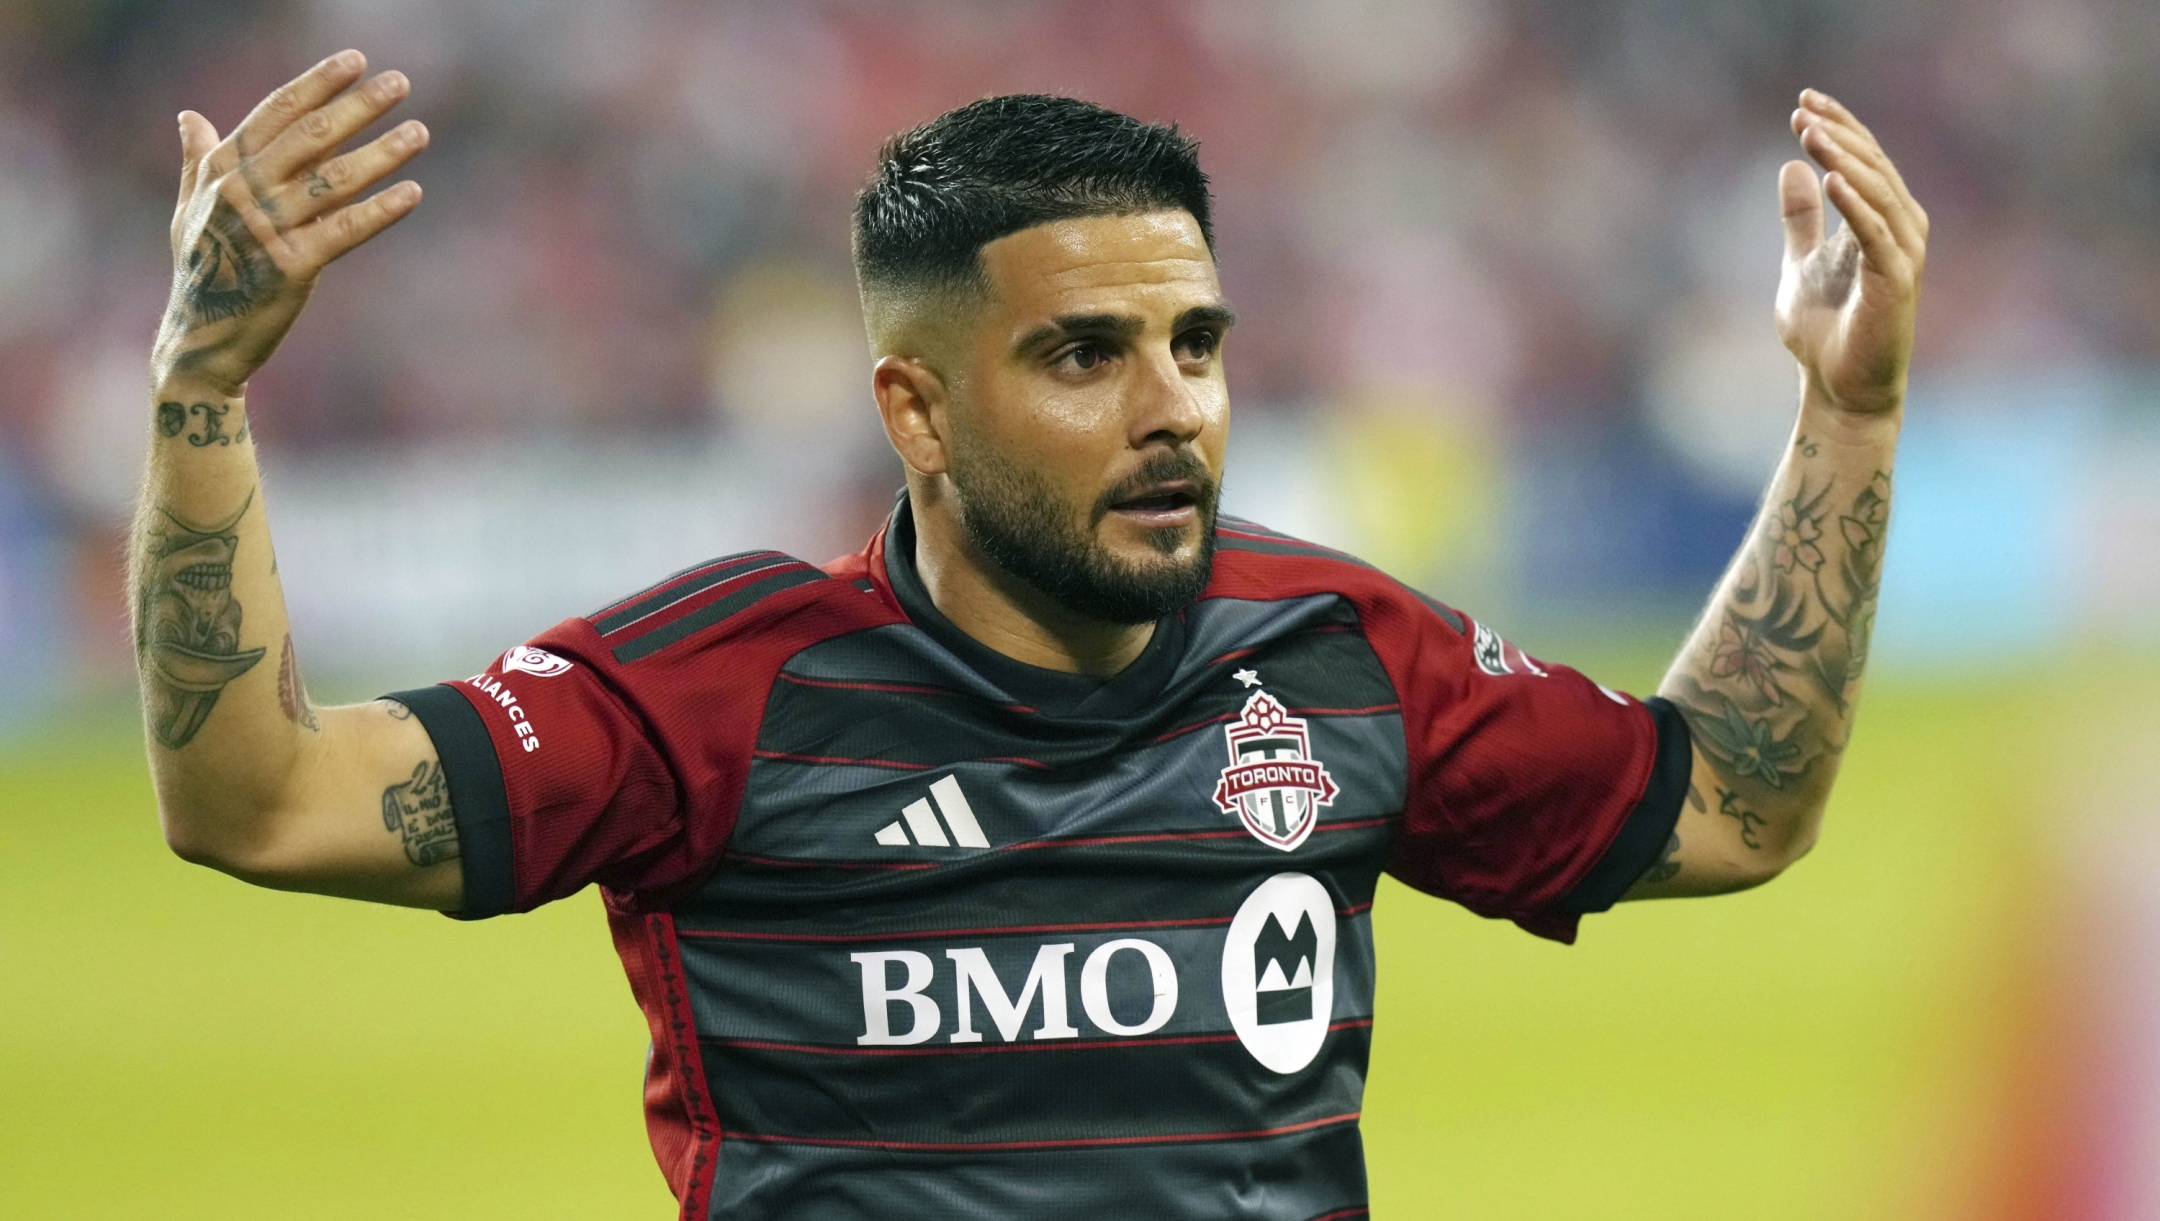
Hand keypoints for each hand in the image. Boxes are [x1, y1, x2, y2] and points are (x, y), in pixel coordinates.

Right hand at [151, 50, 426, 396]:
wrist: (200, 342)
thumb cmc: (201, 271)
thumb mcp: (190, 210)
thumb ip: (197, 161)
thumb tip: (189, 115)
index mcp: (221, 170)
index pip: (277, 113)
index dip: (318, 84)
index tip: (354, 60)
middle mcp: (241, 193)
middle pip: (311, 137)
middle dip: (358, 106)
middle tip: (400, 82)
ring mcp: (266, 230)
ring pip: (334, 181)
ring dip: (381, 153)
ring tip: (420, 133)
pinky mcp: (292, 268)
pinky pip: (344, 231)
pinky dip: (380, 212)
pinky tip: (412, 194)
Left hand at [1775, 90, 1926, 418]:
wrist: (1838, 389)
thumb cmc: (1824, 331)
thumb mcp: (1800, 262)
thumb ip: (1800, 218)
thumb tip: (1790, 167)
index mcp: (1881, 221)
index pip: (1863, 161)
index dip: (1838, 128)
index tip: (1803, 101)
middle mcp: (1901, 229)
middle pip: (1872, 168)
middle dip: (1839, 135)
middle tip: (1803, 110)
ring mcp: (1903, 254)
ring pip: (1877, 193)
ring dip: (1844, 160)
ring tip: (1812, 134)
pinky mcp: (1896, 281)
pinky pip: (1876, 234)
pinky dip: (1856, 205)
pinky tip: (1830, 179)